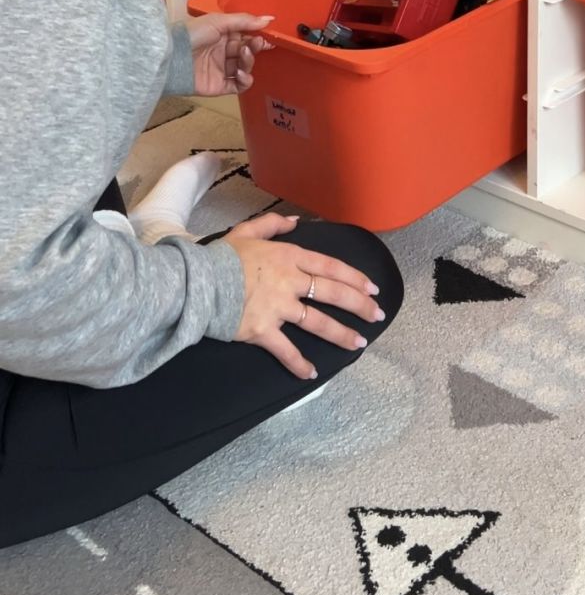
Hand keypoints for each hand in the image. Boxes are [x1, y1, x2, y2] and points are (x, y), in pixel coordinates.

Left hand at [186, 12, 273, 95]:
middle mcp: (222, 51)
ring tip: (243, 55)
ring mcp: (221, 69)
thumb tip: (268, 19)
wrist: (173, 58)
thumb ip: (244, 21)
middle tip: (256, 43)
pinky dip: (245, 80)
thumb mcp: (218, 21)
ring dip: (249, 61)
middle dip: (255, 47)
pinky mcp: (220, 85)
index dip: (257, 35)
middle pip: (247, 51)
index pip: (245, 35)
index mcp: (222, 34)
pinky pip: (240, 86)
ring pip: (245, 68)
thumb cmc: (192, 35)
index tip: (268, 35)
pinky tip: (240, 74)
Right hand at [223, 213, 384, 378]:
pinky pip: (286, 350)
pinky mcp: (263, 330)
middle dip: (358, 305)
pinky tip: (312, 373)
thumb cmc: (221, 257)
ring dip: (341, 334)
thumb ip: (272, 224)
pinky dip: (299, 364)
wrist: (197, 282)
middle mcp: (289, 281)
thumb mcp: (246, 231)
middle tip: (377, 315)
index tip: (372, 288)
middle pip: (331, 293)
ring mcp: (278, 307)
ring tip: (358, 344)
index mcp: (288, 256)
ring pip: (317, 322)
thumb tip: (295, 221)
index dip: (354, 277)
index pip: (330, 266)